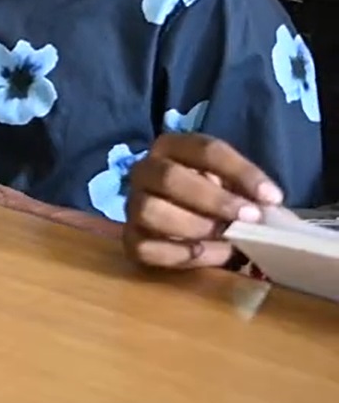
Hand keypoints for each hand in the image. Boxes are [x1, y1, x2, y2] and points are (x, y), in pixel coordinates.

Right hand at [124, 133, 282, 269]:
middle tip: (249, 218)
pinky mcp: (130, 239)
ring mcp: (133, 205)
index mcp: (173, 148)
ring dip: (194, 227)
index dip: (241, 172)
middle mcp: (145, 171)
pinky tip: (206, 255)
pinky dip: (179, 254)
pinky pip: (146, 247)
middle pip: (169, 177)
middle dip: (214, 200)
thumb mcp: (235, 187)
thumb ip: (248, 193)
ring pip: (150, 211)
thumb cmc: (217, 199)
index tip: (272, 198)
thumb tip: (269, 210)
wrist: (192, 224)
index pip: (205, 149)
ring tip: (225, 240)